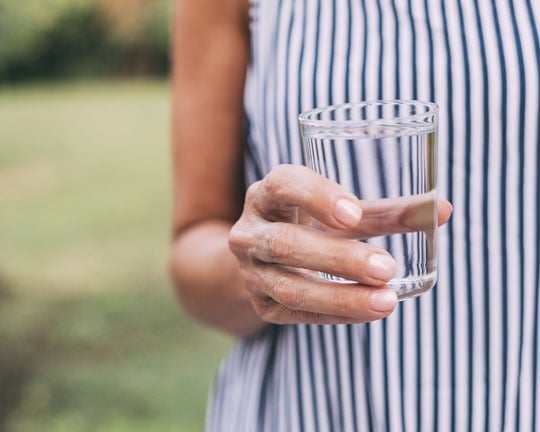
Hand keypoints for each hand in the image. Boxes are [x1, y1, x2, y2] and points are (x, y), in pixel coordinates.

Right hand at [228, 164, 451, 324]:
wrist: (263, 256)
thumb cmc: (309, 223)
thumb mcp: (337, 212)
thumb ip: (383, 211)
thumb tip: (440, 210)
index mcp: (267, 195)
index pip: (283, 185)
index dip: (317, 197)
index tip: (354, 214)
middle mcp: (250, 231)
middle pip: (287, 244)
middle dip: (338, 257)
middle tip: (387, 267)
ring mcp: (251, 271)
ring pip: (289, 287)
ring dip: (339, 296)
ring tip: (386, 301)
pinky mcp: (260, 303)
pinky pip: (295, 313)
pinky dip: (335, 314)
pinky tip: (369, 311)